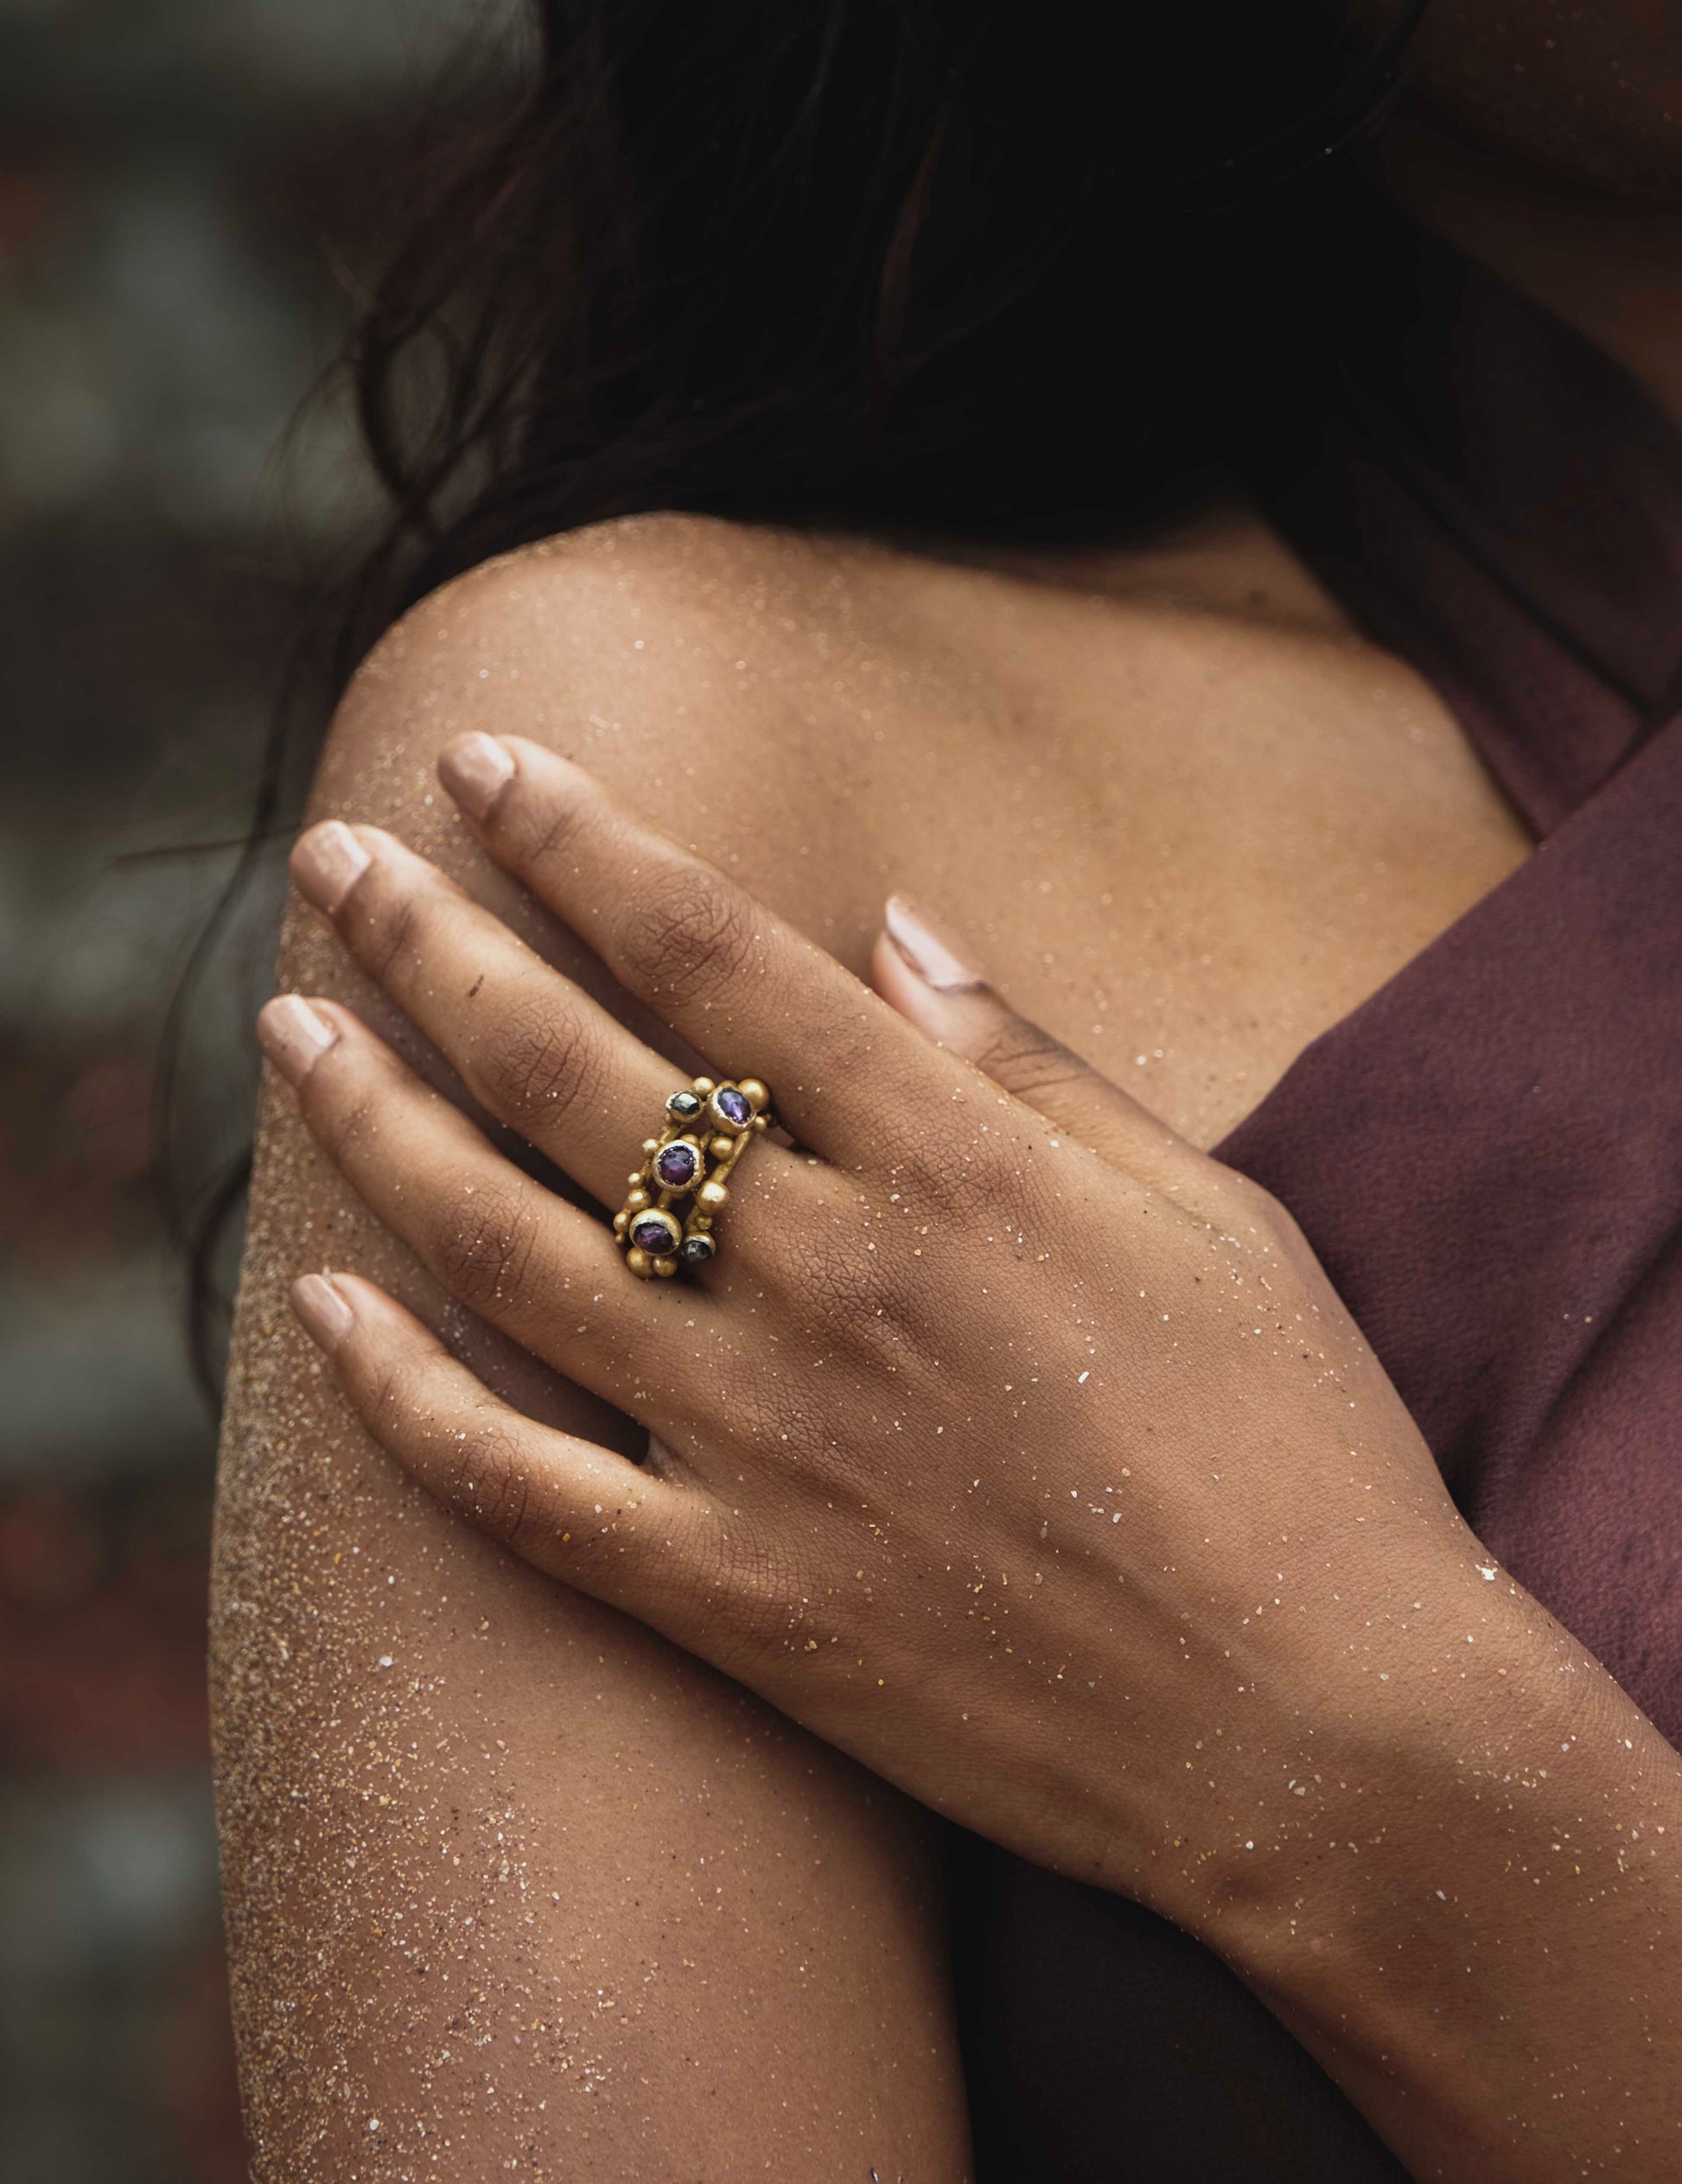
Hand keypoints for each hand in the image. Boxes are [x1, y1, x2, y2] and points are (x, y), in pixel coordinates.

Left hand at [258, 731, 1485, 1930]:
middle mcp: (829, 1278)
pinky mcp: (735, 1598)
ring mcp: (764, 1445)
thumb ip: (1034, 1064)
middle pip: (572, 1071)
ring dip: (376, 1123)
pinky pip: (521, 1488)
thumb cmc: (1294, 1450)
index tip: (482, 762)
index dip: (577, 840)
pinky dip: (405, 1400)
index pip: (710, 953)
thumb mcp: (1206, 1211)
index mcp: (952, 1163)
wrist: (1317, 1737)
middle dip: (433, 941)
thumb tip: (893, 926)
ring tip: (289, 1025)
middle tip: (334, 854)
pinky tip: (321, 1309)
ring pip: (506, 1250)